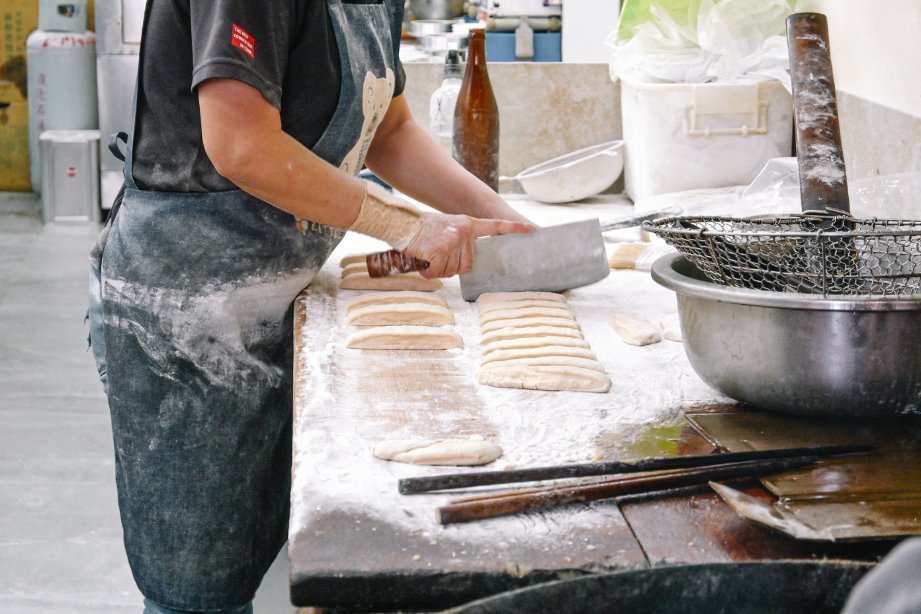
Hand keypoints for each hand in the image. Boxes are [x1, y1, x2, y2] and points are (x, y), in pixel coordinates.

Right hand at [403, 212, 534, 277]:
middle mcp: (464, 231)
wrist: (402, 222)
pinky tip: (421, 260)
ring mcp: (453, 240)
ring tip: (427, 254)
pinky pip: (438, 272)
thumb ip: (461, 241)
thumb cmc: (422, 229)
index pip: (496, 226)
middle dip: (451, 266)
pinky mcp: (440, 250)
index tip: (533, 230)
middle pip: (467, 264)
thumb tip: (467, 265)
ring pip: (451, 270)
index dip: (514, 229)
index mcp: (468, 224)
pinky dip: (427, 272)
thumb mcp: (447, 228)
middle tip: (436, 256)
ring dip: (437, 269)